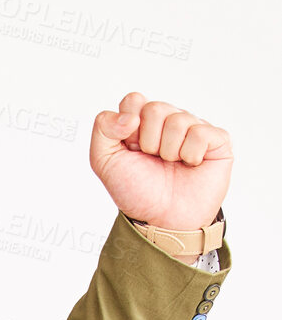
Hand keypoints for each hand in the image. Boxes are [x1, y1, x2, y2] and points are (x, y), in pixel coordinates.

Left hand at [89, 92, 232, 229]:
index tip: (131, 149)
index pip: (133, 100)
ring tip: (172, 165)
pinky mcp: (217, 139)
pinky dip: (191, 154)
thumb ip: (102, 129)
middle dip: (148, 141)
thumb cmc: (137, 191)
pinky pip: (201, 132)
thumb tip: (129, 115)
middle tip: (153, 159)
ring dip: (169, 151)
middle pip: (154, 108)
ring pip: (178, 120)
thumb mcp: (104, 162)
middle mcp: (169, 121)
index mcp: (142, 122)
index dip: (128, 127)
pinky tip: (191, 164)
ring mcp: (194, 128)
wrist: (161, 219)